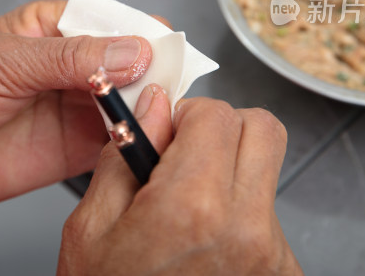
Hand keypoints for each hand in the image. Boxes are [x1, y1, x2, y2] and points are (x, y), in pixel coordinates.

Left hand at [0, 0, 153, 223]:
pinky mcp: (73, 148)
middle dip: (153, 71)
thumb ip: (70, 58)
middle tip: (164, 83)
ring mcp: (74, 107)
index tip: (161, 45)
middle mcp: (70, 65)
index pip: (111, 21)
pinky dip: (134, 139)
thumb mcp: (4, 61)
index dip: (140, 31)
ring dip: (148, 106)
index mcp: (52, 27)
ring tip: (155, 112)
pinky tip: (139, 137)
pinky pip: (117, 140)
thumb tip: (130, 50)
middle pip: (130, 61)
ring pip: (131, 100)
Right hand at [58, 89, 301, 275]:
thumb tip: (153, 107)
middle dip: (222, 130)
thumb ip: (125, 154)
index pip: (218, 114)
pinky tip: (206, 245)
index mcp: (191, 208)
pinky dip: (241, 215)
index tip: (169, 134)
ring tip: (189, 217)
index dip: (187, 116)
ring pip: (266, 173)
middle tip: (187, 157)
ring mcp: (272, 258)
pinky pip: (269, 216)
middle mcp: (245, 230)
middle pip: (263, 130)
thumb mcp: (91, 227)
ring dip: (231, 175)